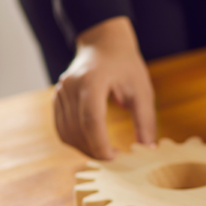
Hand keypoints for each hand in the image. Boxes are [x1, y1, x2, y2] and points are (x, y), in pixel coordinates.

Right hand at [55, 17, 156, 158]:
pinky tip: (93, 145)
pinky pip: (62, 129)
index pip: (92, 120)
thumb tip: (148, 151)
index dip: (101, 144)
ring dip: (85, 149)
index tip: (116, 160)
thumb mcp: (142, 90)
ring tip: (107, 154)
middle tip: (117, 162)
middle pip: (78, 130)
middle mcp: (70, 86)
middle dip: (95, 151)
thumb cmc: (125, 64)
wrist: (102, 42)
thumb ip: (145, 121)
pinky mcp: (57, 98)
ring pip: (67, 133)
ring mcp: (60, 92)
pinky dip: (76, 141)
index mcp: (92, 80)